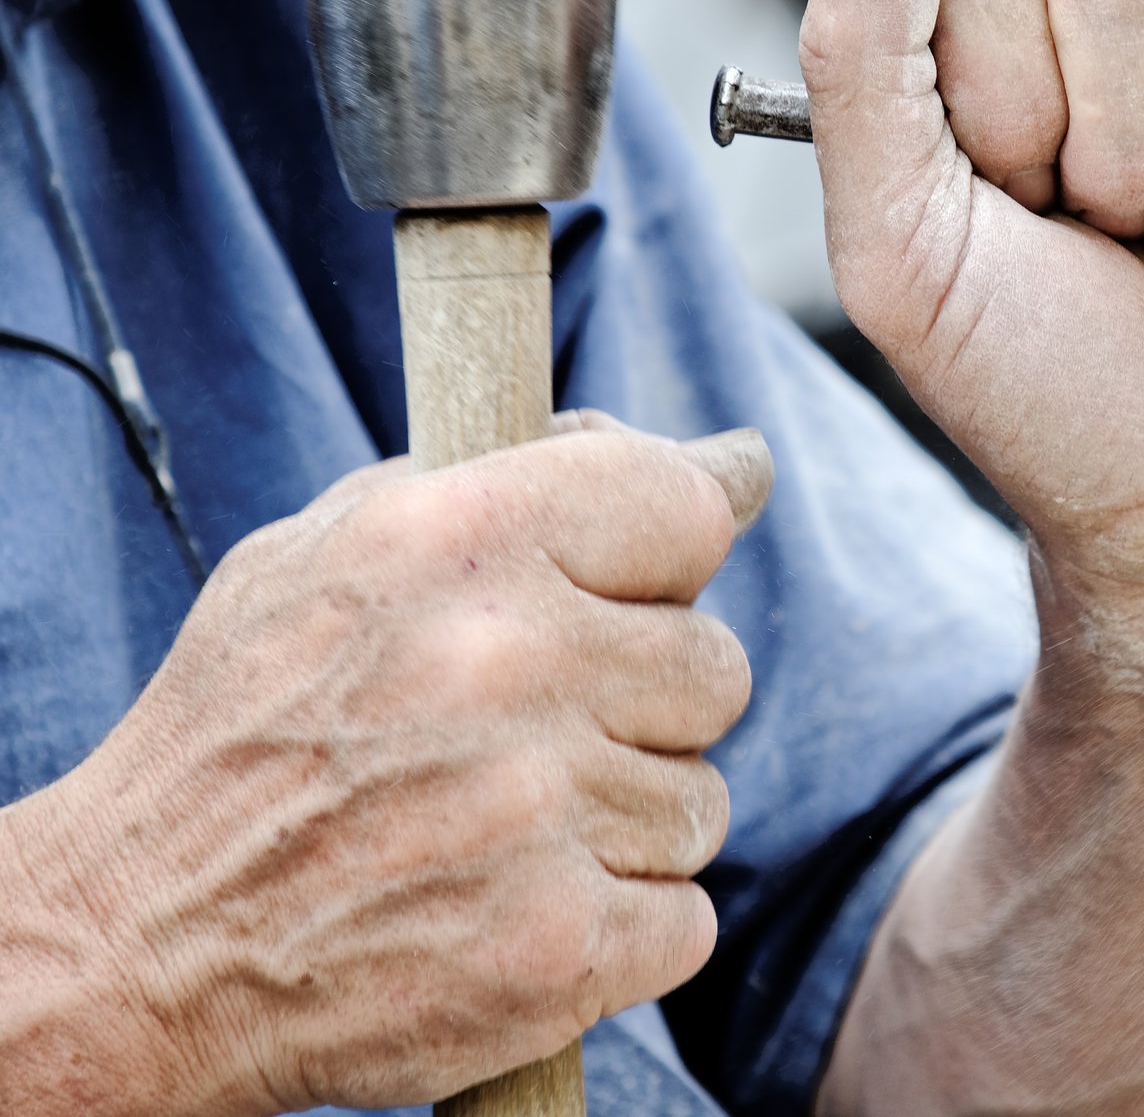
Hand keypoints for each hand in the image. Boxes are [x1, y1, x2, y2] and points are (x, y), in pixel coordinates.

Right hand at [1, 418, 768, 1114]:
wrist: (140, 940)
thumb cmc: (253, 727)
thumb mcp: (341, 552)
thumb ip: (534, 482)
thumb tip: (736, 465)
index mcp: (453, 540)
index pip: (686, 510)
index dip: (672, 559)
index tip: (643, 588)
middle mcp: (503, 662)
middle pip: (714, 668)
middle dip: (643, 705)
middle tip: (534, 735)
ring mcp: (535, 810)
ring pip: (700, 801)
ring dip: (624, 822)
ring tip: (503, 830)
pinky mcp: (556, 946)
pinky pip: (686, 917)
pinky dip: (620, 926)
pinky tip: (518, 908)